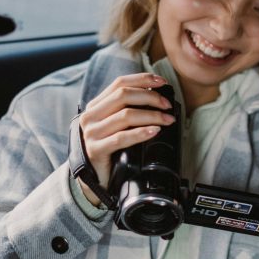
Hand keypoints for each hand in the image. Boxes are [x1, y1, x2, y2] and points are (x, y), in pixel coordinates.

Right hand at [76, 72, 173, 202]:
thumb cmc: (107, 150)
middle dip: (150, 97)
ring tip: (167, 120)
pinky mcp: (96, 150)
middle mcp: (91, 116)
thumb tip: (155, 97)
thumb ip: (125, 111)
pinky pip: (121, 138)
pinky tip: (154, 131)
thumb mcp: (112, 126)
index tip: (162, 82)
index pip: (119, 83)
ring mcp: (92, 133)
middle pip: (123, 95)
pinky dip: (140, 133)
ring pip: (125, 115)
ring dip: (151, 115)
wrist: (92, 178)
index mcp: (95, 106)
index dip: (142, 80)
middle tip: (167, 105)